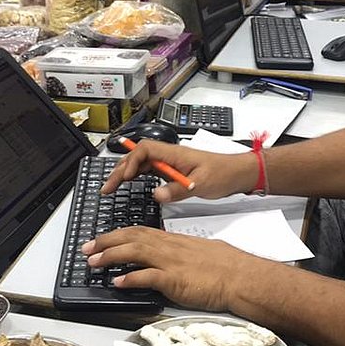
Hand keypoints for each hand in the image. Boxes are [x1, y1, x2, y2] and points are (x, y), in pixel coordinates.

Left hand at [81, 226, 265, 310]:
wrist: (241, 276)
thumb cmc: (225, 266)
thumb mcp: (197, 253)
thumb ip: (177, 254)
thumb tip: (163, 260)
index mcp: (173, 240)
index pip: (138, 232)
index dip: (116, 235)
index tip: (100, 240)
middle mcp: (168, 247)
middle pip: (131, 238)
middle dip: (106, 242)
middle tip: (87, 249)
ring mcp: (171, 262)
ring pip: (135, 252)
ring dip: (111, 256)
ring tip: (94, 262)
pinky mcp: (176, 280)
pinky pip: (148, 276)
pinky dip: (131, 278)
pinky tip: (118, 282)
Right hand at [102, 139, 257, 203]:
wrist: (237, 173)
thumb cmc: (224, 173)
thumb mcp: (201, 184)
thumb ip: (178, 189)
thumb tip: (157, 195)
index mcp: (175, 154)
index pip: (145, 150)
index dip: (131, 161)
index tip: (124, 177)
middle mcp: (170, 156)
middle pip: (137, 156)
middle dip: (120, 169)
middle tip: (107, 187)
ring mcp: (170, 163)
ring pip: (141, 163)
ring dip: (125, 173)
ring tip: (111, 187)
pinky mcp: (173, 170)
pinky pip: (149, 170)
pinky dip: (136, 176)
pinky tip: (129, 183)